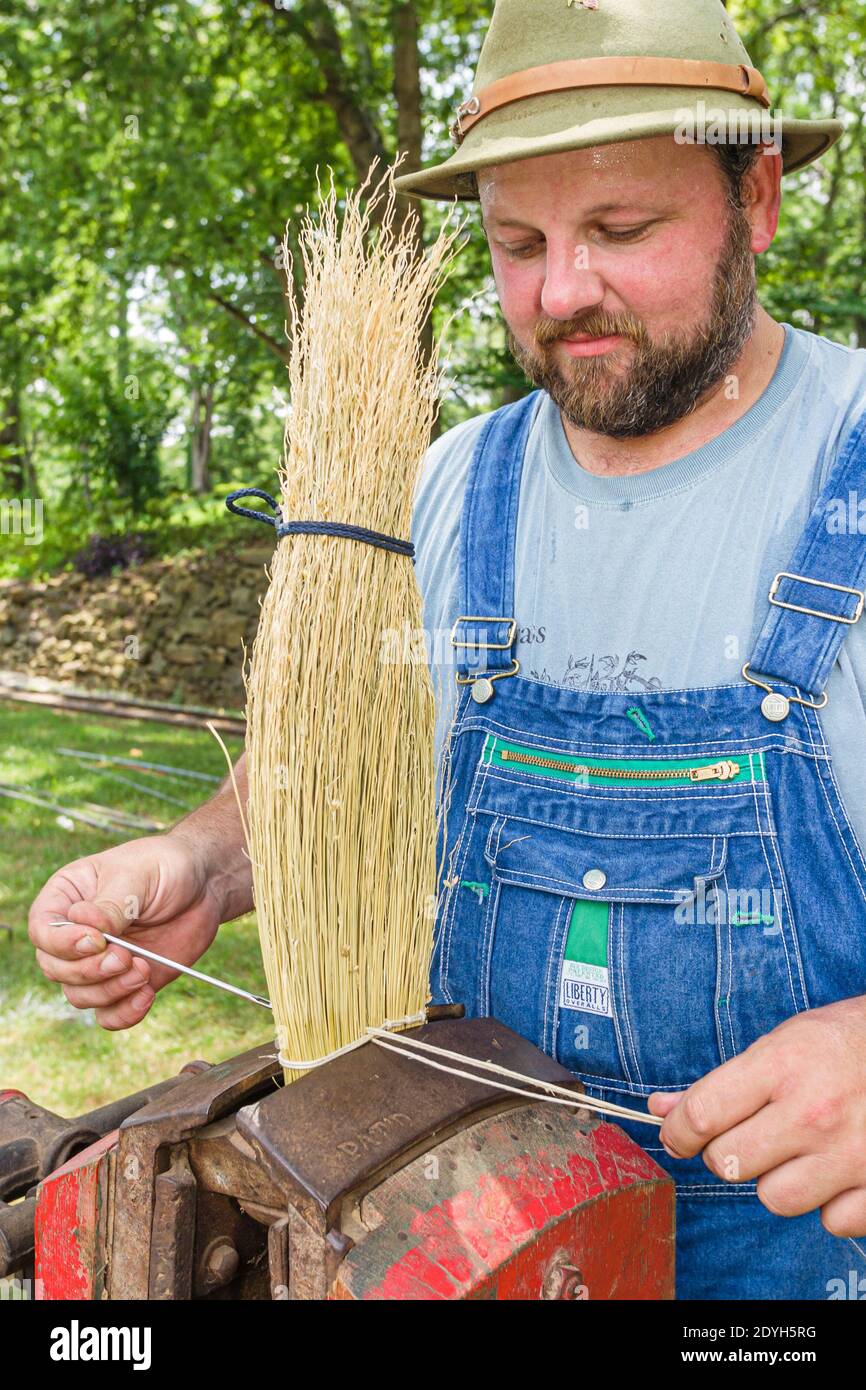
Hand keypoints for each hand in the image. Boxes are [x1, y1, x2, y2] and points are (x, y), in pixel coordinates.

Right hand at [28, 834, 223, 1029]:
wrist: (205, 885)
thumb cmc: (166, 867)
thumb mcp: (138, 875)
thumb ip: (110, 905)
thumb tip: (83, 925)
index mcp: (67, 898)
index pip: (42, 930)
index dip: (62, 943)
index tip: (97, 941)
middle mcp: (76, 934)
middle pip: (56, 969)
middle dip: (89, 971)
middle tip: (126, 957)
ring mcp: (99, 961)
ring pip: (80, 995)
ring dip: (110, 990)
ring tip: (144, 969)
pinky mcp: (124, 982)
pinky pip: (108, 1014)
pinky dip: (124, 1013)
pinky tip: (147, 995)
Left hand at [647, 995, 865, 1236]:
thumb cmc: (843, 1041)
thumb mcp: (781, 1042)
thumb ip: (721, 1082)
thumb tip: (660, 1109)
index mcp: (784, 1065)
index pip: (704, 1114)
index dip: (678, 1131)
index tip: (676, 1135)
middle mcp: (815, 1112)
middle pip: (729, 1162)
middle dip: (724, 1152)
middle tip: (744, 1136)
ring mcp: (850, 1153)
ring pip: (774, 1198)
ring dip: (775, 1180)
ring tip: (794, 1152)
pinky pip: (831, 1221)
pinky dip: (829, 1203)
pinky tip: (835, 1171)